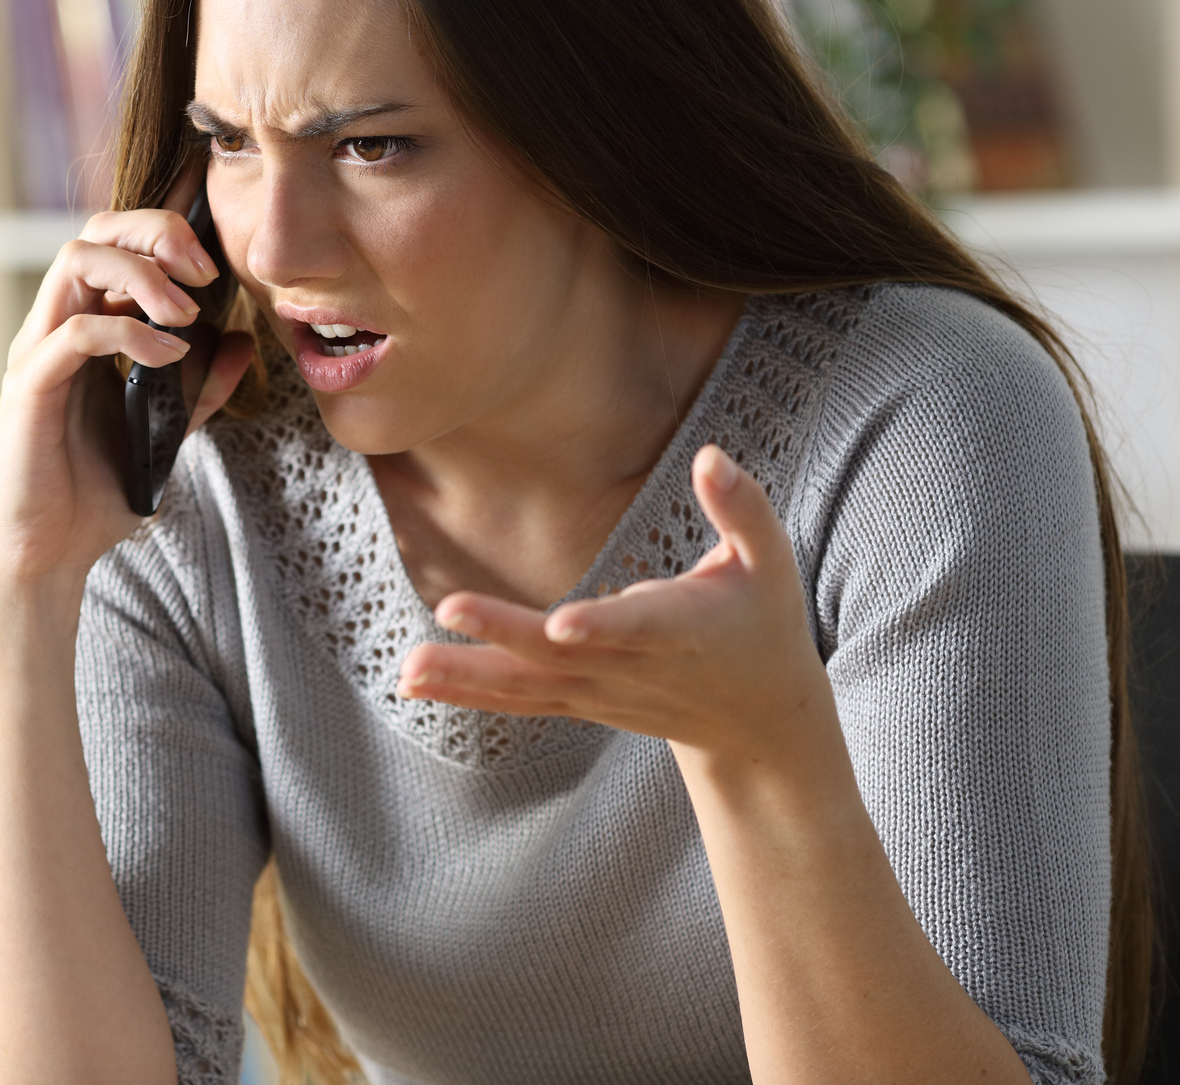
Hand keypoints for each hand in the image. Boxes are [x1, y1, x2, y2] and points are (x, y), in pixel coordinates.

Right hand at [0, 198, 254, 611]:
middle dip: (156, 231)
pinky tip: (169, 355)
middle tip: (206, 271)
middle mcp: (55, 327)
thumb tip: (244, 343)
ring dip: (142, 272)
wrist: (48, 554)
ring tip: (187, 313)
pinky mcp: (30, 386)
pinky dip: (130, 332)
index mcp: (85, 327)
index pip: (117, 244)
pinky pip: (77, 331)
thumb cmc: (94, 492)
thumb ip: (201, 387)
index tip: (216, 258)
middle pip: (95, 231)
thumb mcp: (167, 431)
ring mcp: (38, 351)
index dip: (165, 229)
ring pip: (76, 259)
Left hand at [396, 446, 833, 769]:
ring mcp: (600, 693)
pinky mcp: (578, 702)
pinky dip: (465, 693)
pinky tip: (411, 681)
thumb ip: (743, 510)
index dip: (603, 626)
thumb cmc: (764, 625)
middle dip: (505, 635)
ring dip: (466, 677)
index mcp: (684, 629)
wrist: (757, 725)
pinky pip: (516, 700)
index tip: (562, 622)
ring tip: (408, 668)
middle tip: (450, 610)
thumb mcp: (770, 565)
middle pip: (562, 656)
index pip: (639, 628)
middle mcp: (633, 668)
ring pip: (527, 687)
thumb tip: (710, 454)